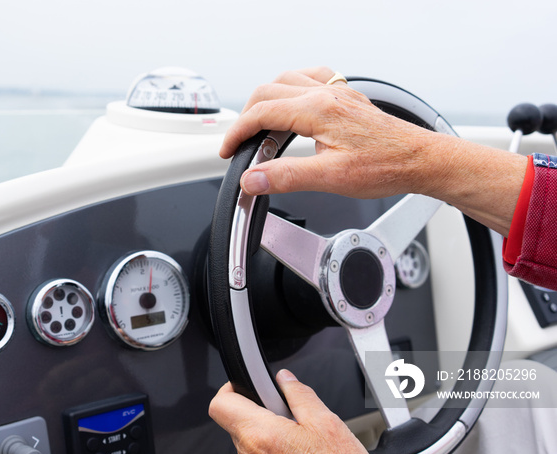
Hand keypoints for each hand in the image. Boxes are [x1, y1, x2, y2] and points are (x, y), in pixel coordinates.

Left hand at [209, 369, 371, 453]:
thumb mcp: (326, 423)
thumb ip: (300, 395)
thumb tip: (285, 379)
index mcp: (260, 435)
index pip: (220, 405)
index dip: (231, 389)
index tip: (246, 386)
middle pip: (237, 422)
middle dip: (259, 412)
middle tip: (287, 415)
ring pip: (249, 442)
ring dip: (268, 434)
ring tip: (298, 440)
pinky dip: (272, 452)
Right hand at [219, 66, 525, 235]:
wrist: (421, 160)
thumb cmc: (385, 166)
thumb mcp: (331, 179)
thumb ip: (286, 177)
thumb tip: (252, 179)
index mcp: (317, 110)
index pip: (261, 113)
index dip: (237, 132)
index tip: (228, 150)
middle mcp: (326, 94)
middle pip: (268, 91)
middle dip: (246, 115)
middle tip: (239, 142)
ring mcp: (337, 92)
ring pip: (287, 79)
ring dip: (265, 98)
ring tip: (258, 122)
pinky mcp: (346, 97)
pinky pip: (311, 77)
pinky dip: (292, 86)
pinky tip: (293, 101)